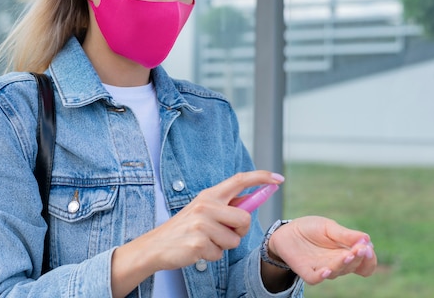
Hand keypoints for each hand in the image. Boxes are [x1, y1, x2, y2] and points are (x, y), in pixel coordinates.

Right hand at [149, 170, 284, 269]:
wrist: (156, 245)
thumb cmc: (185, 228)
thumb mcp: (203, 210)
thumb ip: (226, 206)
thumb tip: (253, 201)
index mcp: (209, 195)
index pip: (240, 180)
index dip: (261, 178)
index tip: (278, 179)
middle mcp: (206, 205)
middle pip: (244, 219)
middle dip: (240, 232)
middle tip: (223, 233)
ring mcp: (202, 224)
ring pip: (234, 241)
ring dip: (223, 246)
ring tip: (205, 241)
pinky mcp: (199, 243)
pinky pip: (220, 254)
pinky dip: (211, 256)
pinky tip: (197, 250)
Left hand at [268, 216, 376, 284]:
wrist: (288, 230)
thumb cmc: (311, 229)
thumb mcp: (329, 227)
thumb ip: (346, 235)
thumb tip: (367, 239)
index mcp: (346, 253)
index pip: (364, 263)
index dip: (369, 258)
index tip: (368, 247)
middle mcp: (337, 263)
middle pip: (352, 266)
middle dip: (358, 258)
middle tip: (361, 248)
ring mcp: (322, 268)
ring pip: (336, 272)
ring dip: (342, 264)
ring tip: (347, 255)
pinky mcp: (306, 271)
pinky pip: (315, 278)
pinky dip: (321, 276)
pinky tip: (327, 270)